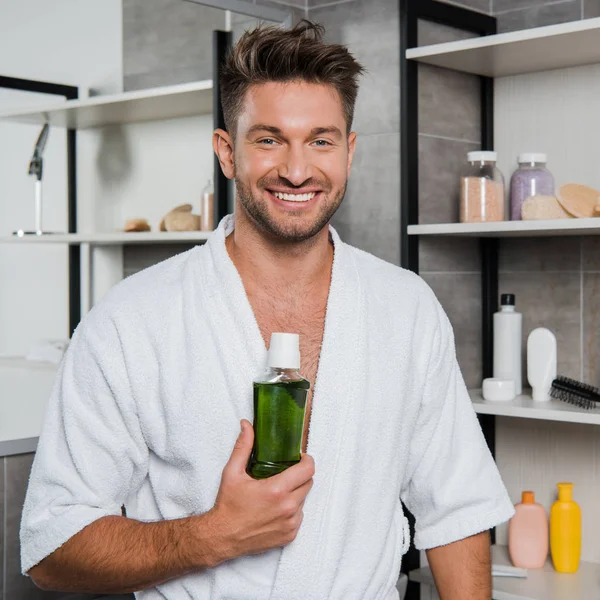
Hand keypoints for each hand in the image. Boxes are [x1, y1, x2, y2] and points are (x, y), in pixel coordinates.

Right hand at [209, 419, 314, 562]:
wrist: (222, 537)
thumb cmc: (228, 505)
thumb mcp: (232, 472)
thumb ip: (243, 446)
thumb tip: (247, 426)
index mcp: (277, 490)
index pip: (308, 470)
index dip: (306, 460)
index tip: (299, 458)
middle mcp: (287, 508)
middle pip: (308, 483)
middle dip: (300, 475)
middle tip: (285, 473)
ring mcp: (290, 523)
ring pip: (304, 499)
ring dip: (295, 493)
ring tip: (278, 492)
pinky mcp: (290, 535)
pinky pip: (299, 516)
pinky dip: (292, 510)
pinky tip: (276, 507)